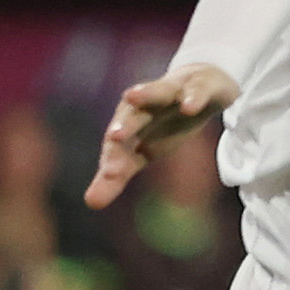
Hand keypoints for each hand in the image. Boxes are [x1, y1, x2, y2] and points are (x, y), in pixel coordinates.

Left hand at [86, 63, 238, 208]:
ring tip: (132, 95)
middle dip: (123, 126)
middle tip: (114, 137)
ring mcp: (172, 92)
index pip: (118, 146)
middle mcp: (145, 106)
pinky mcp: (199, 86)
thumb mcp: (143, 153)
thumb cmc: (163, 125)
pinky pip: (196, 90)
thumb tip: (90, 203)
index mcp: (129, 125)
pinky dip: (192, 97)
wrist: (198, 88)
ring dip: (146, 93)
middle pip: (131, 116)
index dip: (115, 159)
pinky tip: (189, 107)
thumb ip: (117, 176)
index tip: (111, 175)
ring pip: (157, 92)